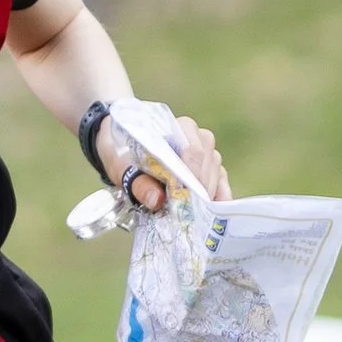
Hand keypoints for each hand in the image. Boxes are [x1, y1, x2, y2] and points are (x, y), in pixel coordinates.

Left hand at [98, 112, 229, 214]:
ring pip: (215, 170)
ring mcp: (206, 150)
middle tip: (191, 211)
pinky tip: (216, 210)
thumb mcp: (122, 168)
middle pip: (207, 161)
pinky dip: (220, 194)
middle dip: (199, 187)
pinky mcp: (210, 166)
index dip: (191, 173)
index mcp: (175, 128)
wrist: (120, 147)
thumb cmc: (123, 154)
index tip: (186, 194)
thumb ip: (138, 183)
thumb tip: (157, 201)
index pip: (192, 150)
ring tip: (197, 214)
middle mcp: (195, 136)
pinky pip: (221, 178)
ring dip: (208, 192)